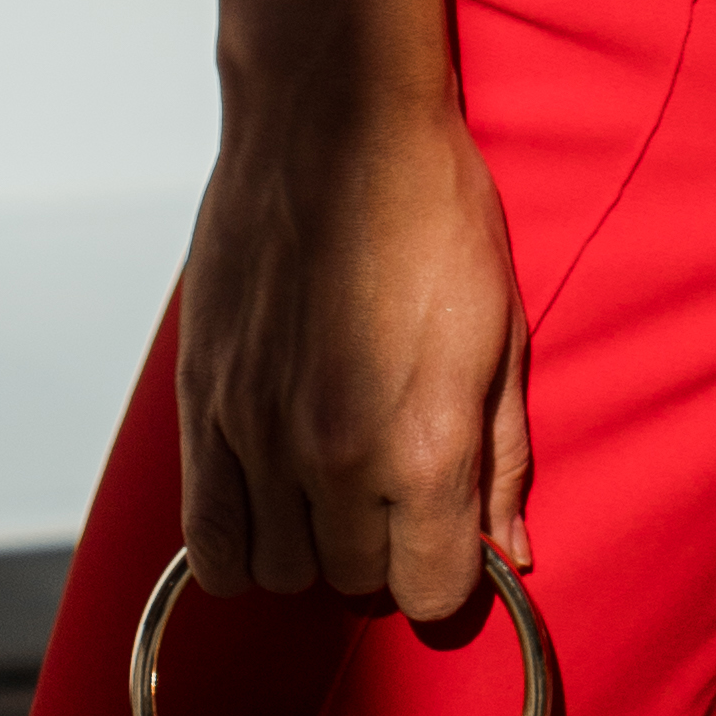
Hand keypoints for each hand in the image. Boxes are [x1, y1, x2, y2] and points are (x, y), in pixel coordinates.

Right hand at [176, 83, 532, 618]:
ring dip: (311, 544)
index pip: (430, 594)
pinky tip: (269, 500)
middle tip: (393, 490)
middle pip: (354, 583)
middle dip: (382, 551)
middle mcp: (336, 458)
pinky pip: (206, 540)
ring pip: (280, 571)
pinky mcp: (203, 408)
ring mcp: (258, 436)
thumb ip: (505, 456)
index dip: (447, 578)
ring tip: (333, 483)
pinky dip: (238, 543)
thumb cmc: (431, 207)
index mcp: (424, 444)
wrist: (333, 120)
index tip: (448, 543)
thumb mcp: (502, 329)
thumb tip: (512, 550)